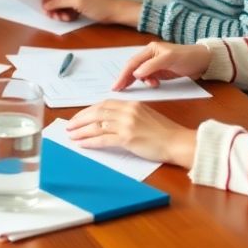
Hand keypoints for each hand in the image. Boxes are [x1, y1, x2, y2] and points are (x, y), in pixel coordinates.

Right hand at [41, 0, 139, 26]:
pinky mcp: (78, 5)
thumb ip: (59, 2)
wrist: (115, 12)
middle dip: (53, 9)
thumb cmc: (98, 5)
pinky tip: (70, 18)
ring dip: (60, 13)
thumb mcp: (76, 2)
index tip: (45, 11)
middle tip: (56, 17)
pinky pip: (67, 10)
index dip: (46, 1)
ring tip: (65, 18)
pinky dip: (66, 15)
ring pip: (60, 6)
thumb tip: (46, 4)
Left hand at [66, 99, 196, 167]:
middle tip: (70, 125)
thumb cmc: (164, 132)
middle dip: (80, 119)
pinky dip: (90, 141)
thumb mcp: (145, 115)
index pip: (104, 104)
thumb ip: (128, 114)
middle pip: (97, 112)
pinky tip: (82, 144)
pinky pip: (103, 139)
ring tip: (71, 135)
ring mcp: (127, 124)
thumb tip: (109, 119)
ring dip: (82, 130)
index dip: (89, 110)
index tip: (80, 116)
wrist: (177, 142)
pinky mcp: (127, 138)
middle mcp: (127, 111)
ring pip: (97, 125)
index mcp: (131, 104)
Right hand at [112, 41, 211, 90]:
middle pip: (133, 68)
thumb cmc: (187, 56)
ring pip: (141, 75)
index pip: (133, 63)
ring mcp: (155, 65)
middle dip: (126, 79)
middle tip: (119, 90)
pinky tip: (155, 84)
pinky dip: (149, 83)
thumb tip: (136, 74)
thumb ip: (152, 66)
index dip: (123, 74)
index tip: (116, 85)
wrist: (204, 61)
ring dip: (142, 81)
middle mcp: (150, 56)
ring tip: (152, 85)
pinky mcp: (161, 72)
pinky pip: (149, 78)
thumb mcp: (169, 59)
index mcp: (150, 49)